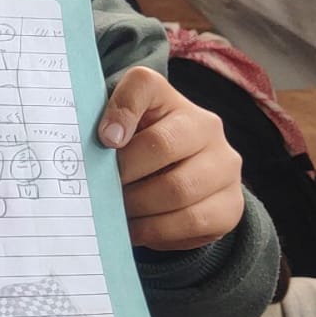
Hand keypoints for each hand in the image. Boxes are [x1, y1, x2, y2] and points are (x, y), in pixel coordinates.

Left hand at [101, 67, 243, 250]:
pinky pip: (192, 221)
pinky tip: (137, 230)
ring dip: (138, 206)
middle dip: (124, 173)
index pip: (144, 85)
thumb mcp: (119, 134)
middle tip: (100, 190)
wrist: (183, 185)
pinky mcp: (230, 204)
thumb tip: (85, 155)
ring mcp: (224, 165)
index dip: (121, 110)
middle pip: (161, 145)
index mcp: (170, 100)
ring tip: (117, 212)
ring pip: (178, 189)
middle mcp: (205, 125)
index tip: (104, 139)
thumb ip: (102, 132)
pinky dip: (156, 230)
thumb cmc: (138, 154)